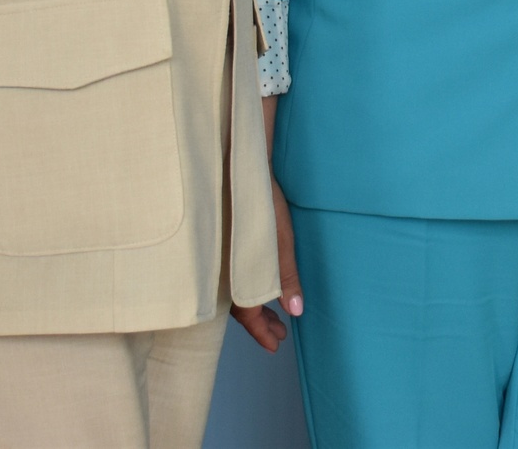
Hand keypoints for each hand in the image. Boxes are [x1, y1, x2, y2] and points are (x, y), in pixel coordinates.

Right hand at [231, 182, 303, 351]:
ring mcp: (221, 261)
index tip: (275, 347)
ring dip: (256, 307)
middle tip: (280, 335)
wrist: (241, 170)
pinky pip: (234, 279)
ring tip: (277, 318)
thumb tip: (296, 310)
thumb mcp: (280, 242)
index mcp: (236, 275)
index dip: (261, 333)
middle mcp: (223, 273)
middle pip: (240, 307)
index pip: (247, 315)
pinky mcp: (223, 248)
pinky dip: (248, 289)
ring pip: (237, 293)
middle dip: (262, 323)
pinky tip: (260, 288)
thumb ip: (285, 277)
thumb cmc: (262, 205)